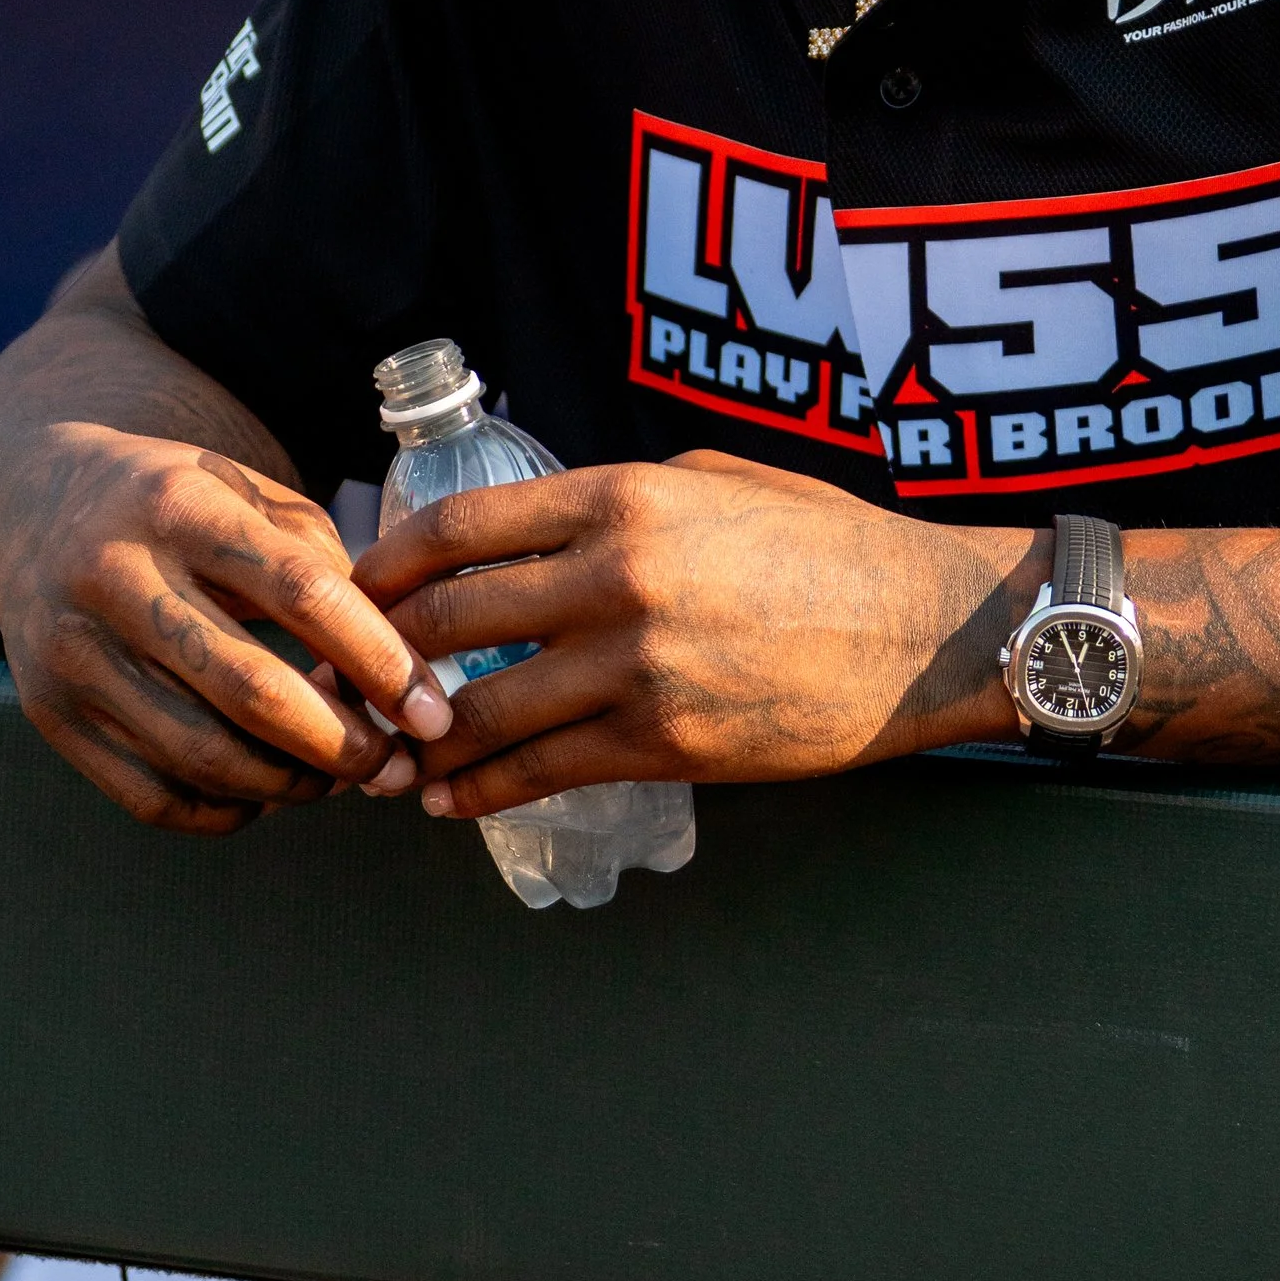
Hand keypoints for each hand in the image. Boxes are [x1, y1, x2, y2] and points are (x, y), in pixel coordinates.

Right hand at [0, 421, 453, 832]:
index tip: (432, 713)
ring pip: (203, 756)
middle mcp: (116, 576)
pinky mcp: (49, 714)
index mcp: (180, 506)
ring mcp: (74, 652)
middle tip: (392, 765)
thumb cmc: (172, 501)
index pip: (302, 593)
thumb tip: (395, 665)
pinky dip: (224, 811)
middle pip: (251, 691)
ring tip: (334, 777)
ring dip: (290, 786)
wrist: (31, 505)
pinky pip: (153, 795)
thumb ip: (320, 561)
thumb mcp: (243, 490)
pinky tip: (263, 792)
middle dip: (341, 745)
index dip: (380, 661)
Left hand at [352, 453, 1042, 813]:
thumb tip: (544, 529)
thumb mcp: (719, 479)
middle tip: (352, 679)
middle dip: (383, 656)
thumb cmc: (833, 544)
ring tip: (389, 755)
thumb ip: (622, 498)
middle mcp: (616, 575)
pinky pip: (543, 771)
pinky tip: (451, 801)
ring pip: (484, 711)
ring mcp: (638, 665)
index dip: (388, 562)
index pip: (460, 525)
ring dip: (422, 740)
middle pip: (448, 619)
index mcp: (622, 497)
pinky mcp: (666, 741)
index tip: (356, 588)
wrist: (927, 630)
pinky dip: (482, 792)